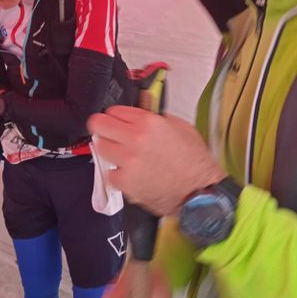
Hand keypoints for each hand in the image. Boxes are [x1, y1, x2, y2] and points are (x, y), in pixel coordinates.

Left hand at [88, 106, 224, 214]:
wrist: (199, 191)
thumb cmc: (193, 160)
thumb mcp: (179, 126)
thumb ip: (155, 115)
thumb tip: (142, 106)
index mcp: (148, 122)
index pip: (113, 110)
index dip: (116, 115)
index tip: (118, 120)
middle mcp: (134, 139)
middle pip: (98, 124)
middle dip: (103, 127)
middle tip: (111, 133)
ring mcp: (127, 161)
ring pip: (100, 147)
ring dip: (109, 149)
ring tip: (123, 154)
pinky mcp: (124, 182)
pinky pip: (109, 171)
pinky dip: (117, 172)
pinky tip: (130, 172)